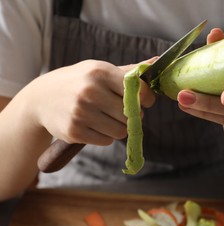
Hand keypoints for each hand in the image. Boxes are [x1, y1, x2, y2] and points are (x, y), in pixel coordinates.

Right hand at [26, 58, 155, 144]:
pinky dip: (105, 136)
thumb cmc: (78, 82)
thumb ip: (128, 71)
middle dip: (132, 115)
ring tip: (108, 118)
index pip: (139, 91)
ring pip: (121, 130)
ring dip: (119, 127)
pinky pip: (106, 141)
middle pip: (131, 114)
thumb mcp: (99, 70)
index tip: (143, 101)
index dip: (146, 99)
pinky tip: (95, 126)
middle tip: (122, 111)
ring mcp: (81, 113)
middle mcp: (90, 91)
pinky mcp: (75, 132)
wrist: (41, 99)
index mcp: (100, 72)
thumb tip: (156, 62)